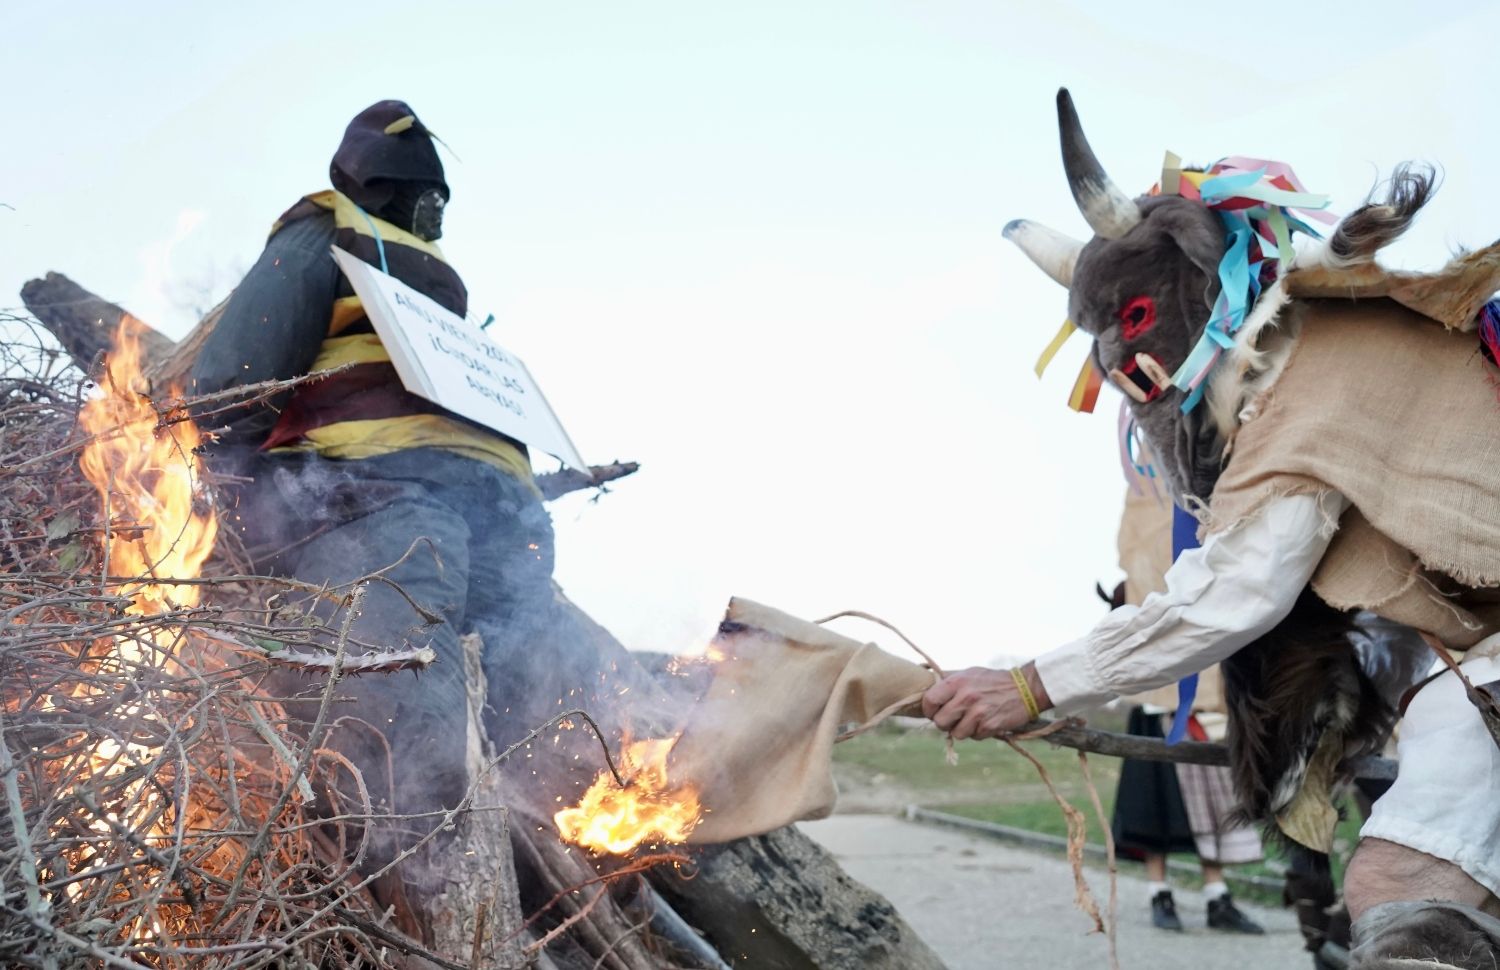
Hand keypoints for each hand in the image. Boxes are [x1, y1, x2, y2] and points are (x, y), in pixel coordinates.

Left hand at [922, 664, 1049, 739]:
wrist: (1024, 688)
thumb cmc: (992, 681)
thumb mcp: (969, 674)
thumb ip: (949, 684)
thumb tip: (927, 697)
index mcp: (957, 682)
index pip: (930, 701)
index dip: (929, 710)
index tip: (934, 711)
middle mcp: (966, 697)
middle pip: (940, 722)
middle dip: (945, 723)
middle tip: (954, 718)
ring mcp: (978, 712)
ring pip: (956, 733)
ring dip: (962, 729)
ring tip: (972, 718)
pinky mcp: (989, 726)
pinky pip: (974, 737)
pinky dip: (978, 732)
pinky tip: (985, 721)